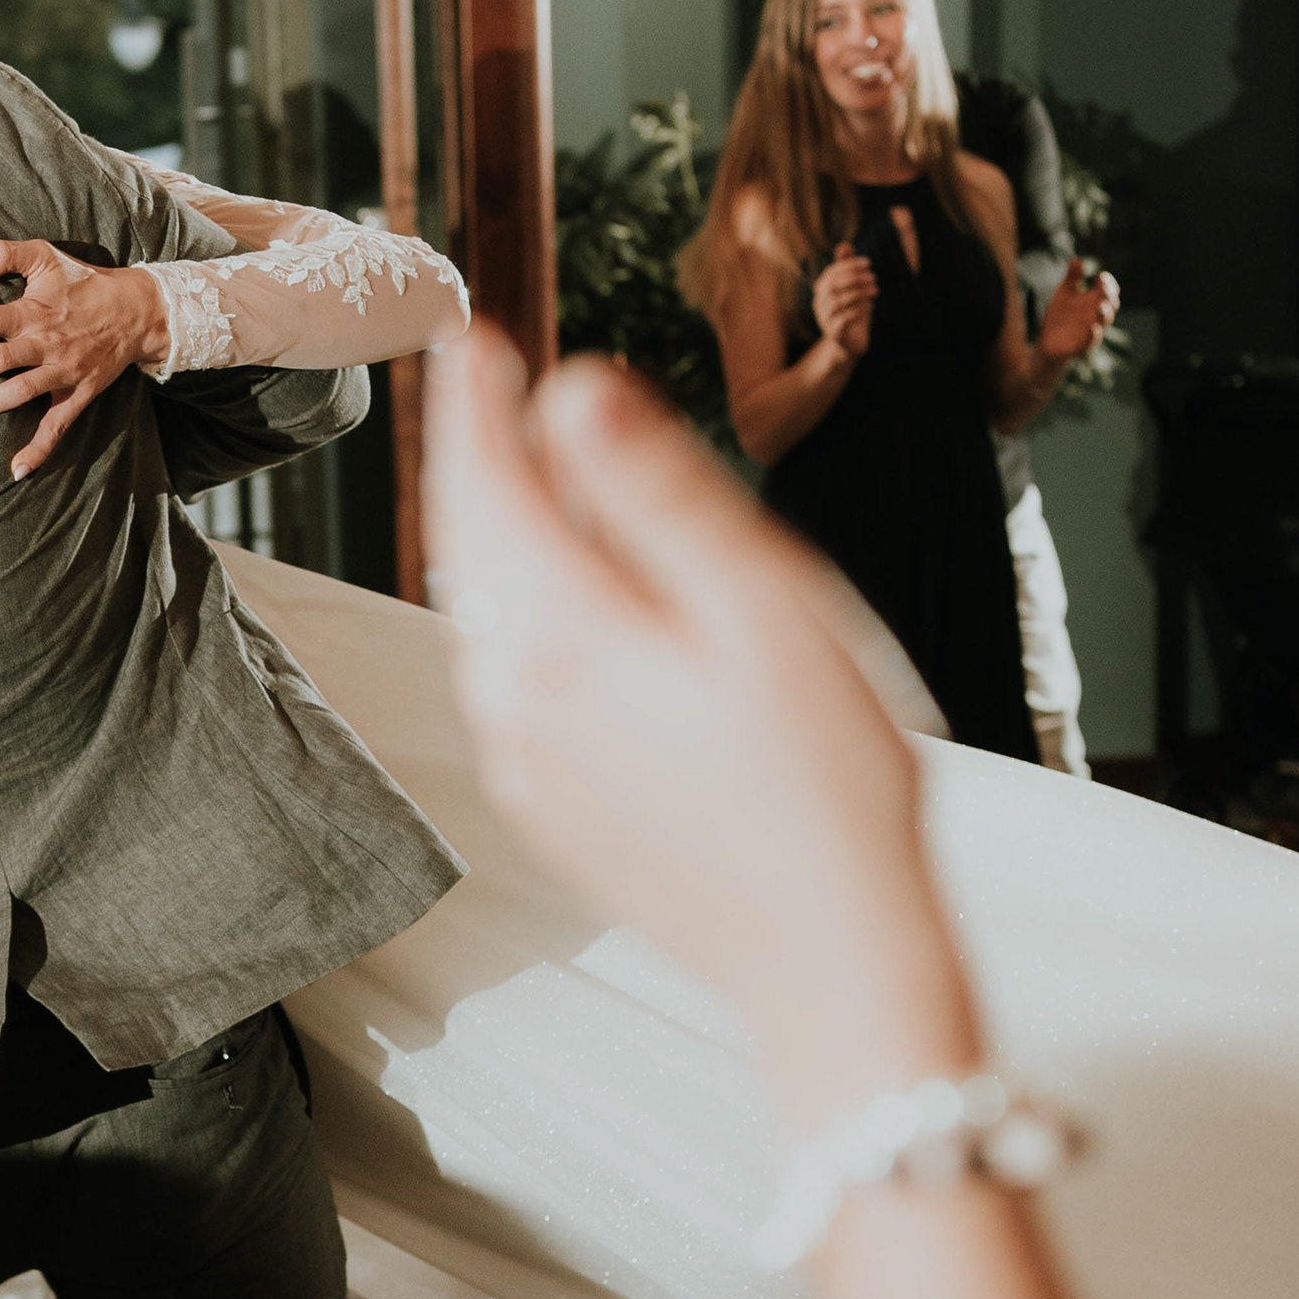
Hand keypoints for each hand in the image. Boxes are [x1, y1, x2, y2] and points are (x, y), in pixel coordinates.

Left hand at [0, 242, 169, 480]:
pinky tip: (16, 471)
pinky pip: (57, 426)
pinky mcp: (78, 394)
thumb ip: (6, 253)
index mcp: (34, 312)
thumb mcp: (47, 256)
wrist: (138, 311)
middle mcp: (46, 344)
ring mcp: (63, 372)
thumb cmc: (84, 282)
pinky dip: (39, 450)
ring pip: (21, 392)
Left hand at [425, 331, 979, 1121]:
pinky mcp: (552, 805)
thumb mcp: (764, 610)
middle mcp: (515, 703)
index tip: (474, 334)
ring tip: (522, 468)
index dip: (476, 402)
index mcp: (561, 639)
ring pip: (482, 615)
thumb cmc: (830, 791)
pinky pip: (509, 678)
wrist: (832, 964)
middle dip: (475, 456)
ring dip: (493, 534)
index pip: (484, 485)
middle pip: (467, 548)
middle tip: (486, 379)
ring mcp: (525, 763)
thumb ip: (660, 496)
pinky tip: (564, 596)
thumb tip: (574, 395)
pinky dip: (519, 610)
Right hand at [810, 250, 878, 361]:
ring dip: (859, 293)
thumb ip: (847, 268)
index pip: (832, 273)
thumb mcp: (851, 289)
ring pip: (839, 301)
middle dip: (855, 278)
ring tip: (875, 290)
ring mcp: (825, 319)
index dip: (849, 265)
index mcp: (822, 290)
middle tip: (874, 277)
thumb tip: (844, 245)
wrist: (848, 344)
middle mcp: (820, 304)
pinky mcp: (835, 333)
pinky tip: (871, 305)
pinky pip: (844, 318)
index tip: (868, 263)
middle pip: (833, 286)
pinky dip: (859, 309)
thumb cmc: (851, 311)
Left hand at [1037, 258, 1118, 360]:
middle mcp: (1096, 314)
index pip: (1109, 290)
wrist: (1048, 342)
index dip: (1108, 283)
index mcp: (1094, 301)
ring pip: (1105, 321)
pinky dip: (1094, 334)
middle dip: (1109, 295)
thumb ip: (1072, 278)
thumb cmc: (1060, 316)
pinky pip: (1093, 340)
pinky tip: (1092, 327)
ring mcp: (1092, 329)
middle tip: (1103, 286)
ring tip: (1100, 304)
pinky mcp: (1083, 344)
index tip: (1101, 276)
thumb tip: (1078, 259)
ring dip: (1105, 313)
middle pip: (1112, 304)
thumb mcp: (1064, 293)